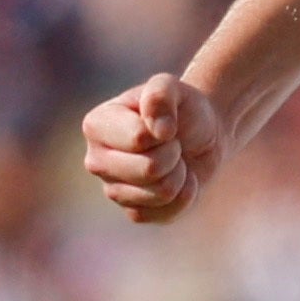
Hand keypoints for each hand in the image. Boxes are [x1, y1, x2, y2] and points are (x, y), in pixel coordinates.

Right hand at [83, 73, 227, 224]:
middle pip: (150, 169)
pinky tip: (179, 179)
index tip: (164, 124)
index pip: (139, 139)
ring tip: (174, 160)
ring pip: (162, 192)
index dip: (164, 131)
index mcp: (96, 125)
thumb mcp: (172, 86)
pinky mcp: (134, 212)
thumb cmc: (181, 108)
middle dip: (174, 154)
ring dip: (180, 173)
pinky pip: (166, 214)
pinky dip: (185, 195)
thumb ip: (160, 93)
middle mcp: (96, 161)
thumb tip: (158, 130)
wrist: (203, 135)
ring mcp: (113, 190)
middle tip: (172, 143)